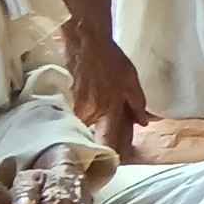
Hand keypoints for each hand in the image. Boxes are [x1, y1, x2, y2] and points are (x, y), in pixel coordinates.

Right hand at [64, 25, 149, 151]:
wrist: (84, 41)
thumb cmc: (110, 59)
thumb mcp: (131, 80)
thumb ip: (138, 104)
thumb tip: (143, 123)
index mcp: (108, 110)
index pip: (108, 143)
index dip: (110, 155)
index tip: (112, 162)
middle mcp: (88, 114)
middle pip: (91, 138)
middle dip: (95, 143)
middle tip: (99, 147)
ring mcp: (72, 108)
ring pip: (80, 128)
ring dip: (85, 131)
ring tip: (87, 128)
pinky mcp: (60, 102)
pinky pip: (70, 117)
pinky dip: (75, 119)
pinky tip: (77, 114)